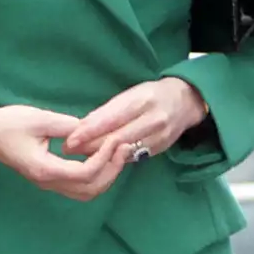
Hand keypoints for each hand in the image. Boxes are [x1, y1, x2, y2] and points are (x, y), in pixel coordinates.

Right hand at [0, 103, 129, 201]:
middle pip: (90, 190)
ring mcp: (48, 184)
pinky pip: (79, 186)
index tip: (115, 140)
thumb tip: (95, 131)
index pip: (84, 174)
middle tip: (125, 148)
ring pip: (86, 193)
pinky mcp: (49, 179)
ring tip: (118, 154)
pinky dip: (96, 176)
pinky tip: (104, 159)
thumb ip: (70, 126)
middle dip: (112, 171)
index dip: (104, 159)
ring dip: (106, 176)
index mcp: (45, 169)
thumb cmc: (8, 123)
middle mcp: (48, 182)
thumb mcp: (40, 119)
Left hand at [63, 77, 207, 162]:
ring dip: (99, 155)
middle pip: (116, 138)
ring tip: (80, 156)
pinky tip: (101, 160)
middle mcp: (153, 118)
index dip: (88, 131)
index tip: (69, 140)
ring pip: (124, 151)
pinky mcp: (161, 148)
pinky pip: (133, 157)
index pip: (110, 119)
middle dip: (89, 146)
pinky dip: (115, 159)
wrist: (186, 101)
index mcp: (142, 100)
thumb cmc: (151, 94)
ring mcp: (159, 136)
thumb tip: (82, 126)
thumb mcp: (131, 94)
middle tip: (68, 150)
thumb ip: (109, 110)